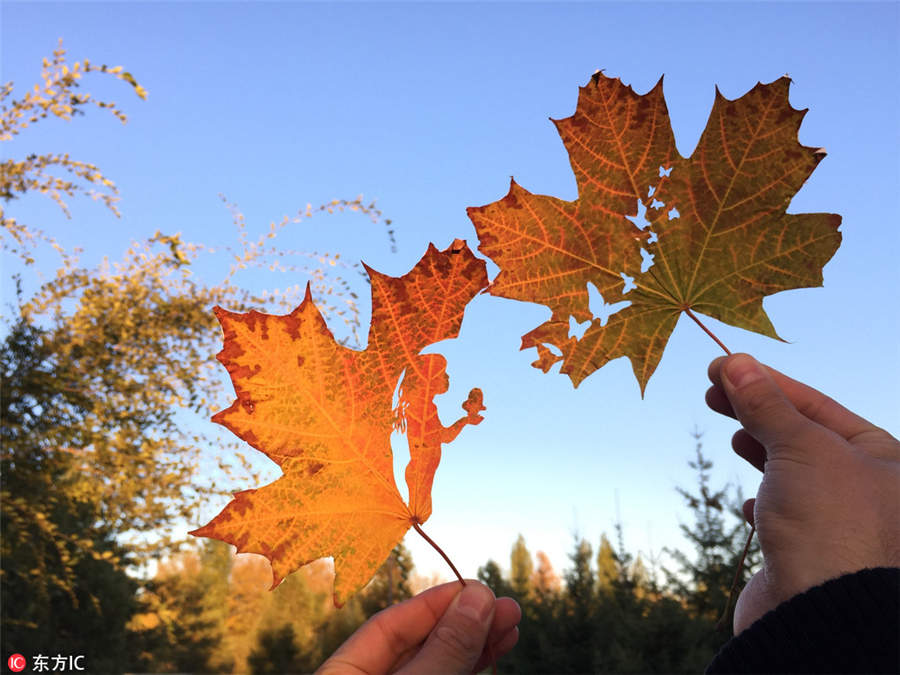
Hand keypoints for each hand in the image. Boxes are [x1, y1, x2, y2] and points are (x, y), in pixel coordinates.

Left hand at [317, 580, 520, 673]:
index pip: (389, 625)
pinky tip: (493, 650)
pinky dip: (468, 667)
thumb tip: (478, 597)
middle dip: (466, 623)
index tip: (478, 588)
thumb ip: (443, 649)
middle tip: (509, 607)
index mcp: (340, 674)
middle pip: (419, 645)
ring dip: (476, 645)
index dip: (436, 603)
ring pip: (438, 666)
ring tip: (512, 624)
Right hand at [706, 354, 899, 634]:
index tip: (721, 367)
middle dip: (758, 412)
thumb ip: (766, 404)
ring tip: (735, 439)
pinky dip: (764, 504)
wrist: (822, 615)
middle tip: (714, 393)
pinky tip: (748, 506)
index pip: (817, 404)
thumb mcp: (800, 446)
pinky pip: (786, 517)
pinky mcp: (811, 555)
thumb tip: (735, 361)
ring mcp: (839, 524)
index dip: (765, 382)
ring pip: (793, 474)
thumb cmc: (829, 523)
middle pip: (803, 435)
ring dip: (761, 453)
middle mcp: (868, 489)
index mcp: (883, 457)